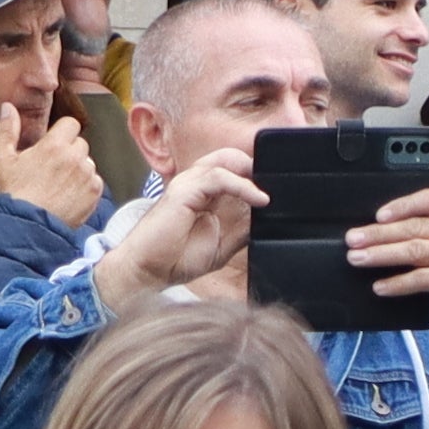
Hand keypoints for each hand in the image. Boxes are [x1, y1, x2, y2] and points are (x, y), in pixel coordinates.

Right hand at [0, 95, 108, 227]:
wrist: (28, 226)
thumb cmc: (13, 192)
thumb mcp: (2, 159)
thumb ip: (7, 130)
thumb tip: (8, 106)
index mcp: (54, 145)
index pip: (71, 124)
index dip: (62, 132)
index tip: (53, 144)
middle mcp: (75, 157)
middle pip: (80, 143)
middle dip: (69, 151)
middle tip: (53, 166)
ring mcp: (87, 176)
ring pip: (88, 163)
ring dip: (78, 168)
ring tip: (59, 183)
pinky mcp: (94, 193)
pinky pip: (95, 181)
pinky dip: (85, 186)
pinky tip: (69, 194)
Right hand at [98, 151, 263, 311]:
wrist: (147, 270)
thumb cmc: (176, 258)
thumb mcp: (223, 245)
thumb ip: (242, 230)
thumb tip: (267, 220)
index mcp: (205, 193)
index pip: (235, 170)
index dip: (257, 176)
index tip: (281, 190)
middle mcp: (196, 183)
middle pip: (232, 157)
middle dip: (257, 167)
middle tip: (278, 185)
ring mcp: (188, 183)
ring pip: (227, 160)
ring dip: (253, 174)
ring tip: (271, 193)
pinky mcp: (183, 190)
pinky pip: (218, 177)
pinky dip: (243, 186)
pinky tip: (259, 200)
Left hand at [347, 183, 428, 341]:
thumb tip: (380, 231)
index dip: (402, 205)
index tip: (377, 215)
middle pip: (416, 227)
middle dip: (379, 233)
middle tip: (353, 240)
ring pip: (415, 250)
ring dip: (381, 255)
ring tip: (358, 258)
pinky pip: (423, 278)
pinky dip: (397, 283)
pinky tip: (380, 286)